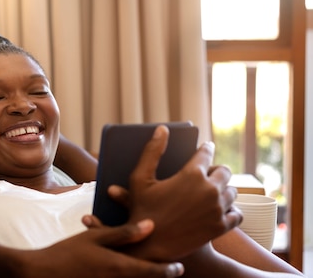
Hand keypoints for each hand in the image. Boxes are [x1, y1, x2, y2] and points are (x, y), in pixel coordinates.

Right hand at [16, 220, 184, 277]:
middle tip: (171, 268)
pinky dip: (127, 277)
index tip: (180, 268)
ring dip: (142, 276)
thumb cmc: (68, 252)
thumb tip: (151, 224)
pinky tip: (126, 270)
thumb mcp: (95, 237)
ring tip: (152, 270)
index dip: (169, 271)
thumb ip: (124, 233)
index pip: (153, 272)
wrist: (43, 273)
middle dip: (159, 276)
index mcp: (120, 267)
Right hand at [115, 125, 241, 260]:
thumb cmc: (142, 211)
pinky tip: (223, 210)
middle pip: (224, 171)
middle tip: (209, 171)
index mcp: (191, 174)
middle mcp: (209, 190)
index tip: (206, 147)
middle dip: (217, 169)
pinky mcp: (221, 227)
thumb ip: (152, 151)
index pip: (206, 153)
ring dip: (224, 189)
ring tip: (214, 191)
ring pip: (232, 192)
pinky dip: (232, 210)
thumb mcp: (140, 178)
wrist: (150, 247)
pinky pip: (237, 214)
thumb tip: (163, 129)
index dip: (206, 148)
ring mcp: (217, 210)